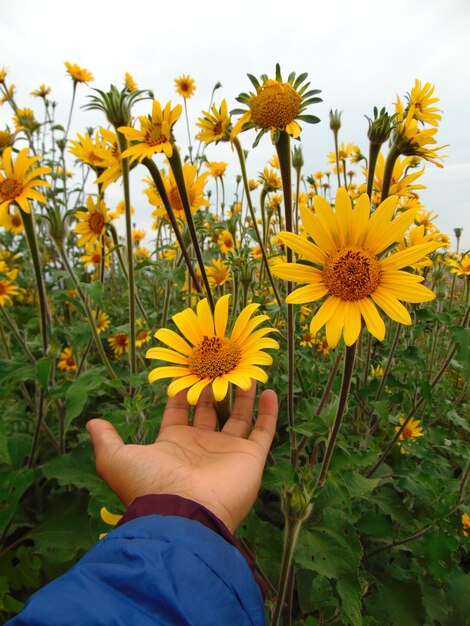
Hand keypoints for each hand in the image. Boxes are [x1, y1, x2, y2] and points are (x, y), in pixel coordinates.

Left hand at [86, 382, 277, 532]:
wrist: (182, 513)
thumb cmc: (149, 484)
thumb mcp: (117, 459)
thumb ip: (106, 440)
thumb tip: (91, 423)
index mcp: (173, 443)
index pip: (179, 411)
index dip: (182, 391)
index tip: (187, 367)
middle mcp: (201, 446)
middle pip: (210, 411)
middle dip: (213, 388)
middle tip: (217, 363)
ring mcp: (227, 452)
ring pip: (239, 418)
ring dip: (243, 395)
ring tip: (246, 371)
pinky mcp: (250, 458)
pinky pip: (263, 431)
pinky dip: (269, 412)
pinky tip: (269, 390)